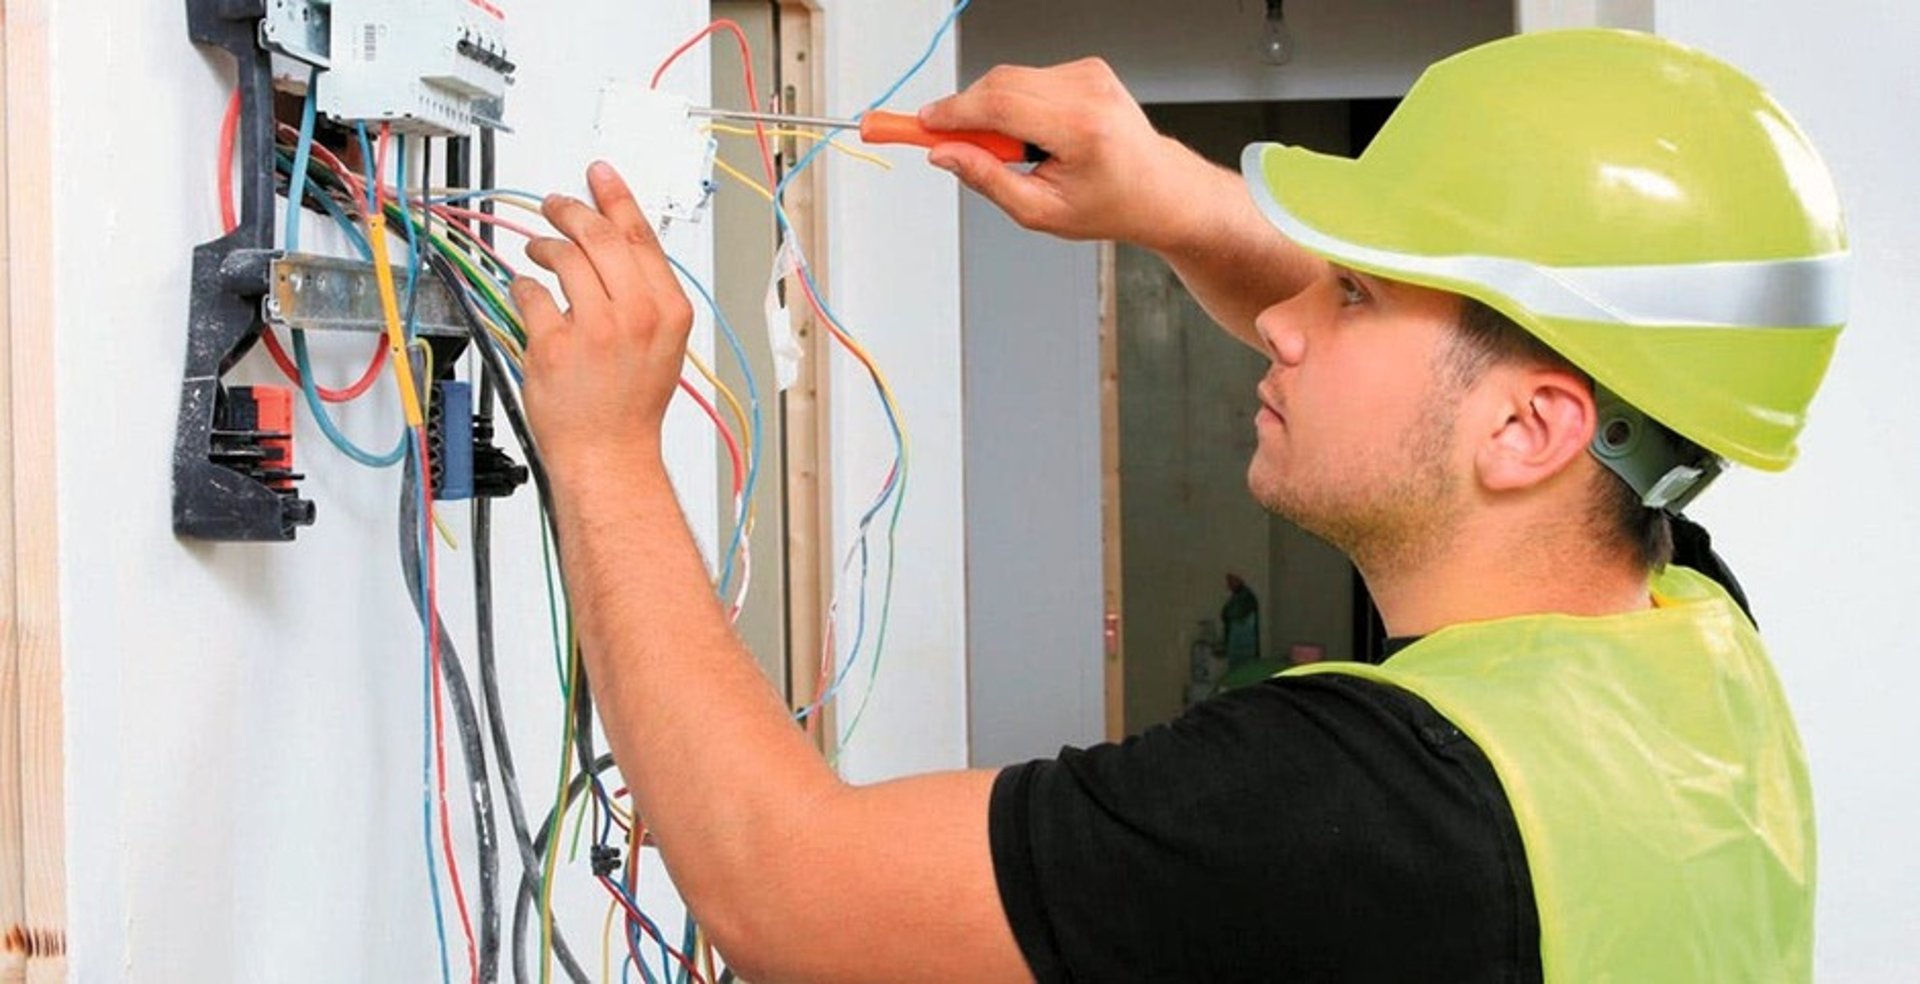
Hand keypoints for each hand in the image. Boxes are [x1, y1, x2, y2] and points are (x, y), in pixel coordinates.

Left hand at [512, 163, 693, 476]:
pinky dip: (524, 287)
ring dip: (544, 247)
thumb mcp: (663, 342)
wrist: (609, 453)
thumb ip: (645, 293)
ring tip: (539, 251)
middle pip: (599, 237)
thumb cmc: (632, 405)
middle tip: (556, 206)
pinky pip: (531, 294)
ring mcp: (595, 329)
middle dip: (572, 212)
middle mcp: (636, 315)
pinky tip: (526, 292)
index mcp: (668, 310)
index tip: (599, 174)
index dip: (616, 197)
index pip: (640, 236)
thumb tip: (614, 243)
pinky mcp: (555, 345)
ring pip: (563, 258)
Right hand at [918, 58, 1212, 250]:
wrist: (1159, 189)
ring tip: (1014, 152)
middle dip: (963, 113)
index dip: (952, 113)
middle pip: (998, 84)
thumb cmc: (1109, 205)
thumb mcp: (1041, 212)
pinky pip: (1028, 78)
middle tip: (947, 143)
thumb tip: (944, 155)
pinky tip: (1034, 135)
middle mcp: (1088, 92)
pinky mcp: (1087, 67)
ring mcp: (1090, 74)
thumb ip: (986, 180)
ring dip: (993, 112)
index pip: (999, 105)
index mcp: (1081, 129)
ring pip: (1010, 79)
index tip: (921, 123)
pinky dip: (1016, 104)